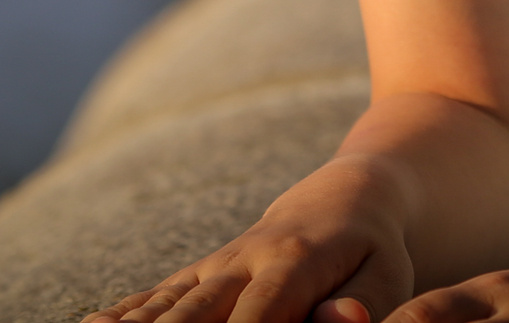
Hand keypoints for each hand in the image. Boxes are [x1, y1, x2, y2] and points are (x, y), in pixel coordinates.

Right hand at [82, 157, 416, 322]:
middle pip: (196, 313)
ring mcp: (214, 267)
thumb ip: (362, 303)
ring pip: (166, 304)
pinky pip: (155, 295)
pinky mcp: (198, 274)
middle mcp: (242, 262)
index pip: (260, 316)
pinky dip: (122, 313)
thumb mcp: (386, 276)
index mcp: (293, 264)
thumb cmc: (372, 251)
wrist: (344, 198)